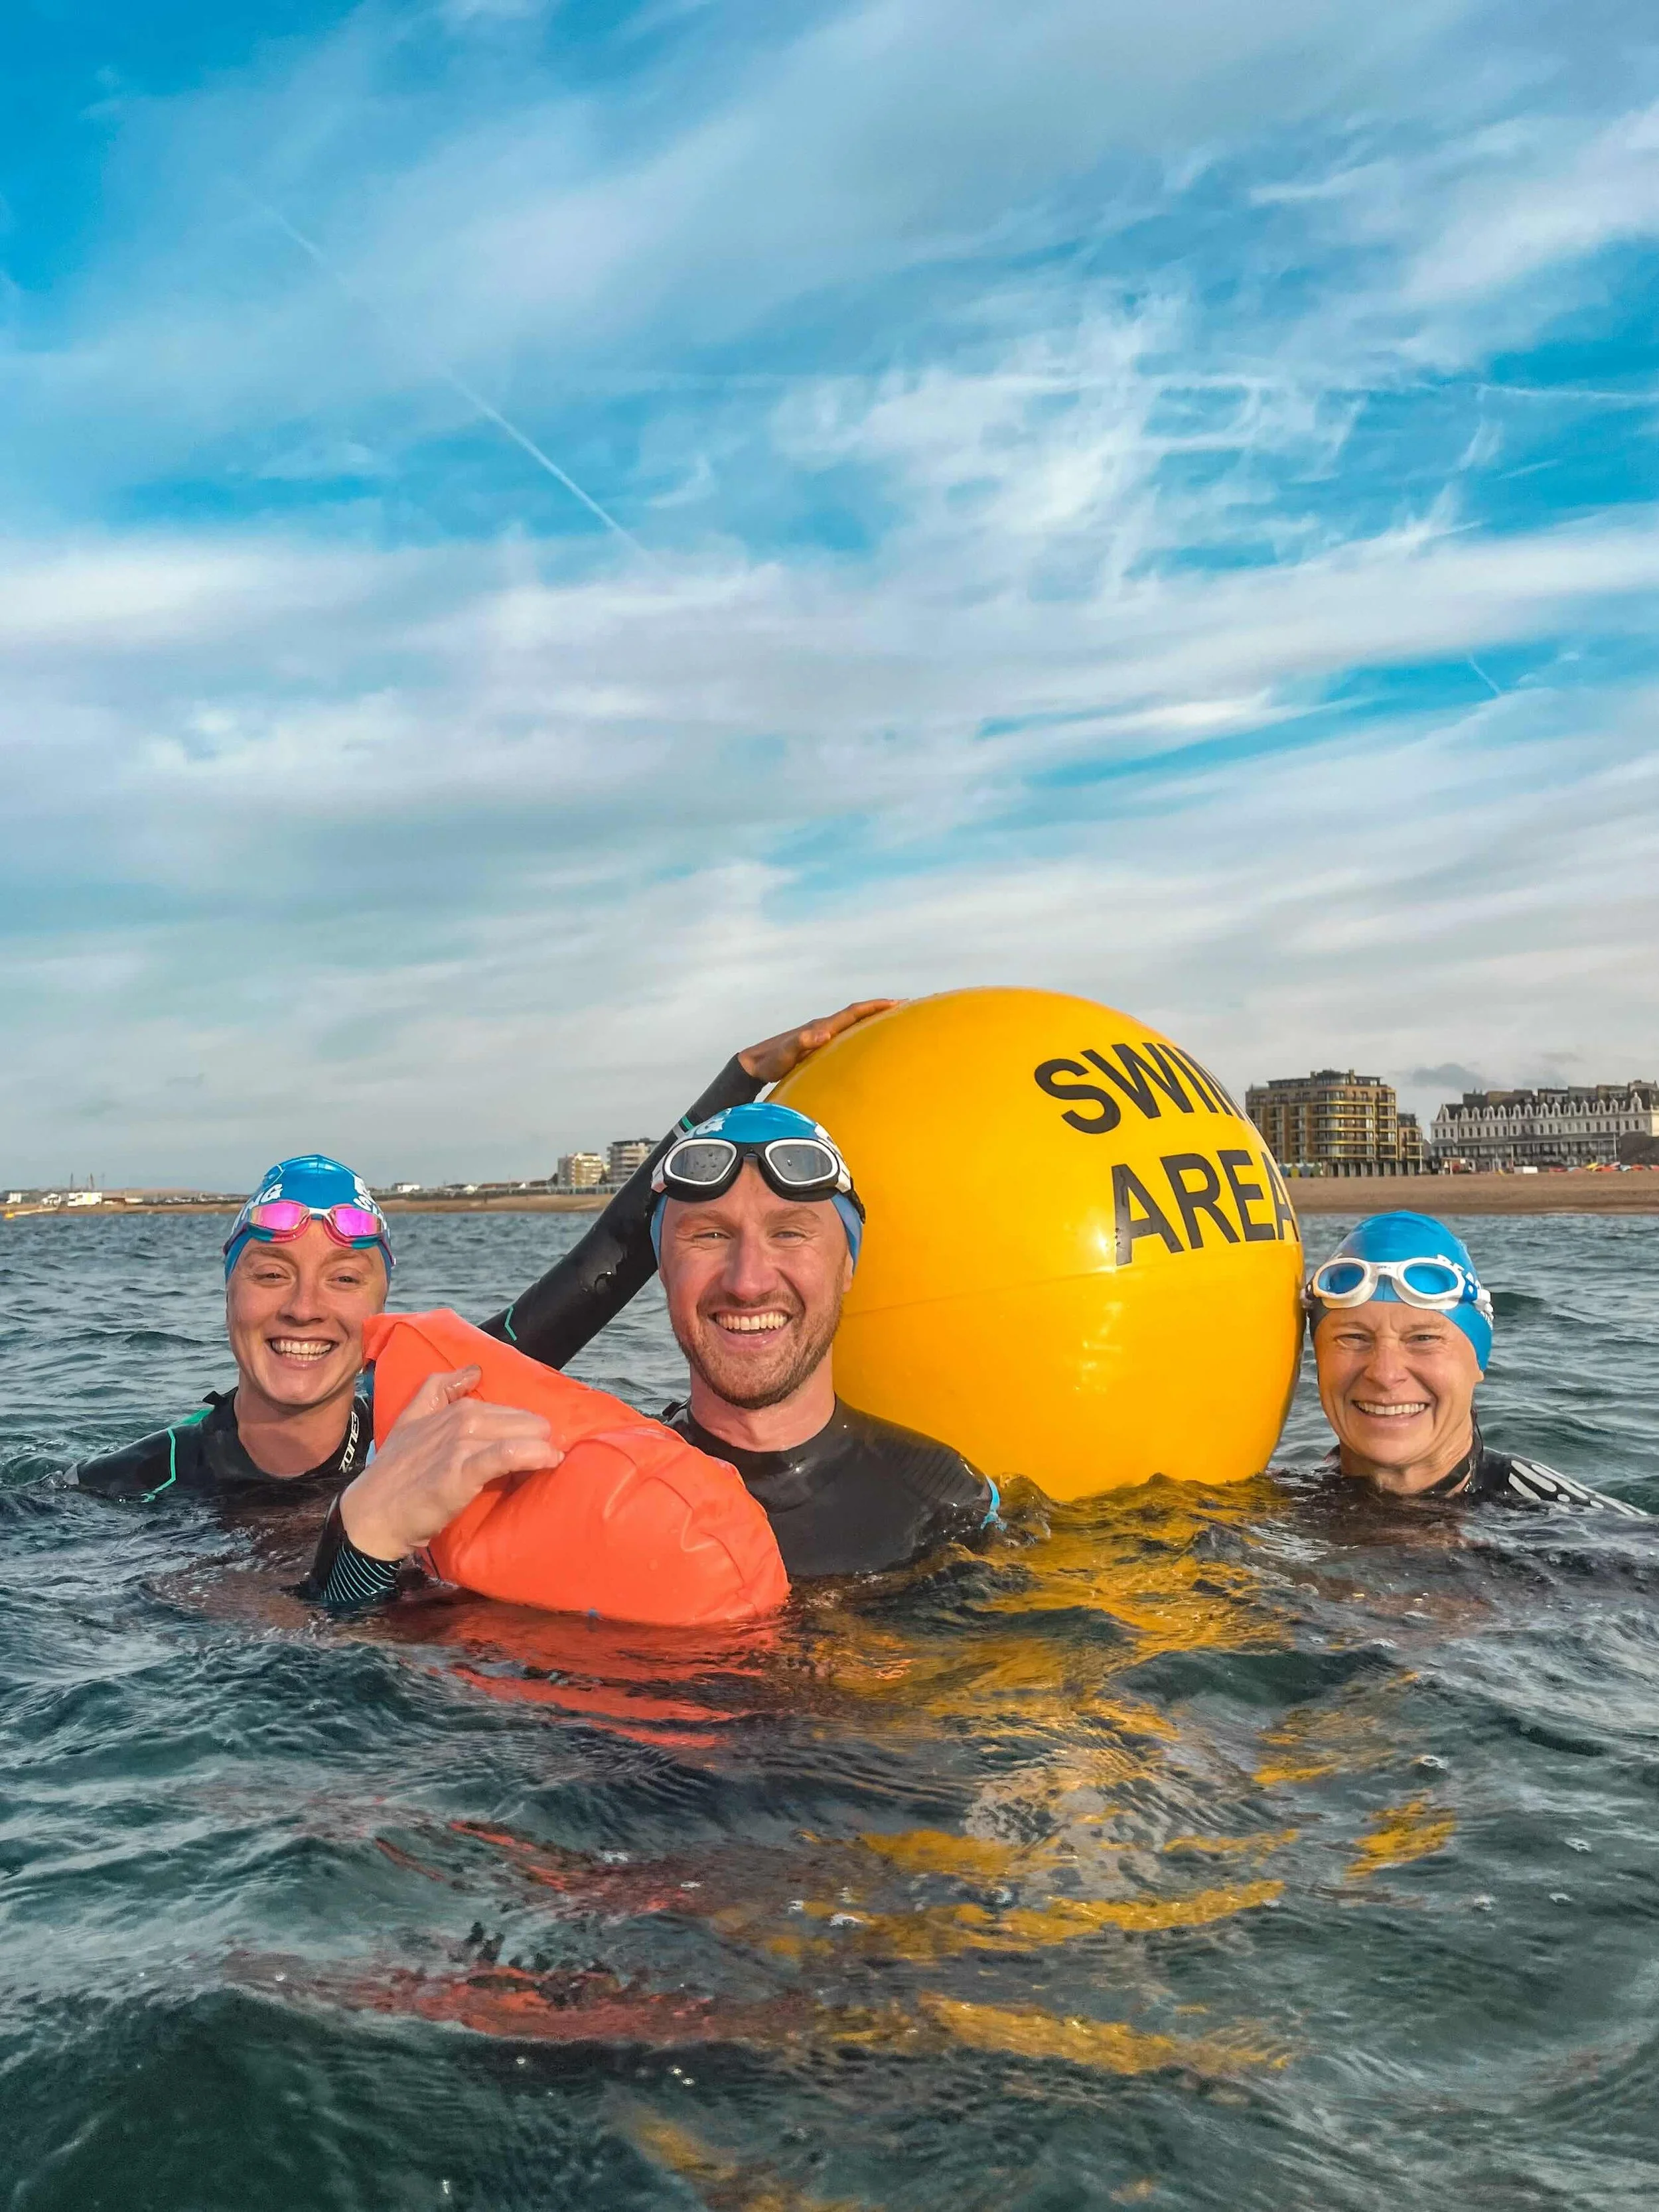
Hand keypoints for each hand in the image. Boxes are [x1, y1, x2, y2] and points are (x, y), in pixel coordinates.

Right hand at [337, 1365, 564, 1561]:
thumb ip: (438, 1390)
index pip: (505, 1408)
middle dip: (537, 1435)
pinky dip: (534, 1455)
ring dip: (542, 1446)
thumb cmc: (395, 1473)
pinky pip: (508, 1454)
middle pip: (519, 1419)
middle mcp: (459, 1418)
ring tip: (553, 1459)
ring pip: (518, 1433)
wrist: (371, 1514)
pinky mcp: (463, 1470)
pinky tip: (550, 1461)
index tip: (538, 1440)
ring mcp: (461, 1443)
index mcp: (452, 1408)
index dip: (525, 1424)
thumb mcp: (411, 1419)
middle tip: (549, 1453)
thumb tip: (474, 1369)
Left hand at [737, 999, 898, 1085]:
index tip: (896, 1003)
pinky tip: (867, 1041)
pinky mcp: (819, 1045)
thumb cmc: (771, 1062)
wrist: (756, 1064)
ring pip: (852, 1023)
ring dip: (872, 1019)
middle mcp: (823, 1027)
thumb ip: (801, 1043)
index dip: (873, 1007)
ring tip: (893, 1020)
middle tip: (905, 1006)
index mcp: (820, 1027)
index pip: (852, 1013)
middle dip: (880, 1009)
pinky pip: (846, 1034)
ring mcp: (821, 1035)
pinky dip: (860, 1032)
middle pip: (856, 1014)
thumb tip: (823, 1034)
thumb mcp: (785, 1054)